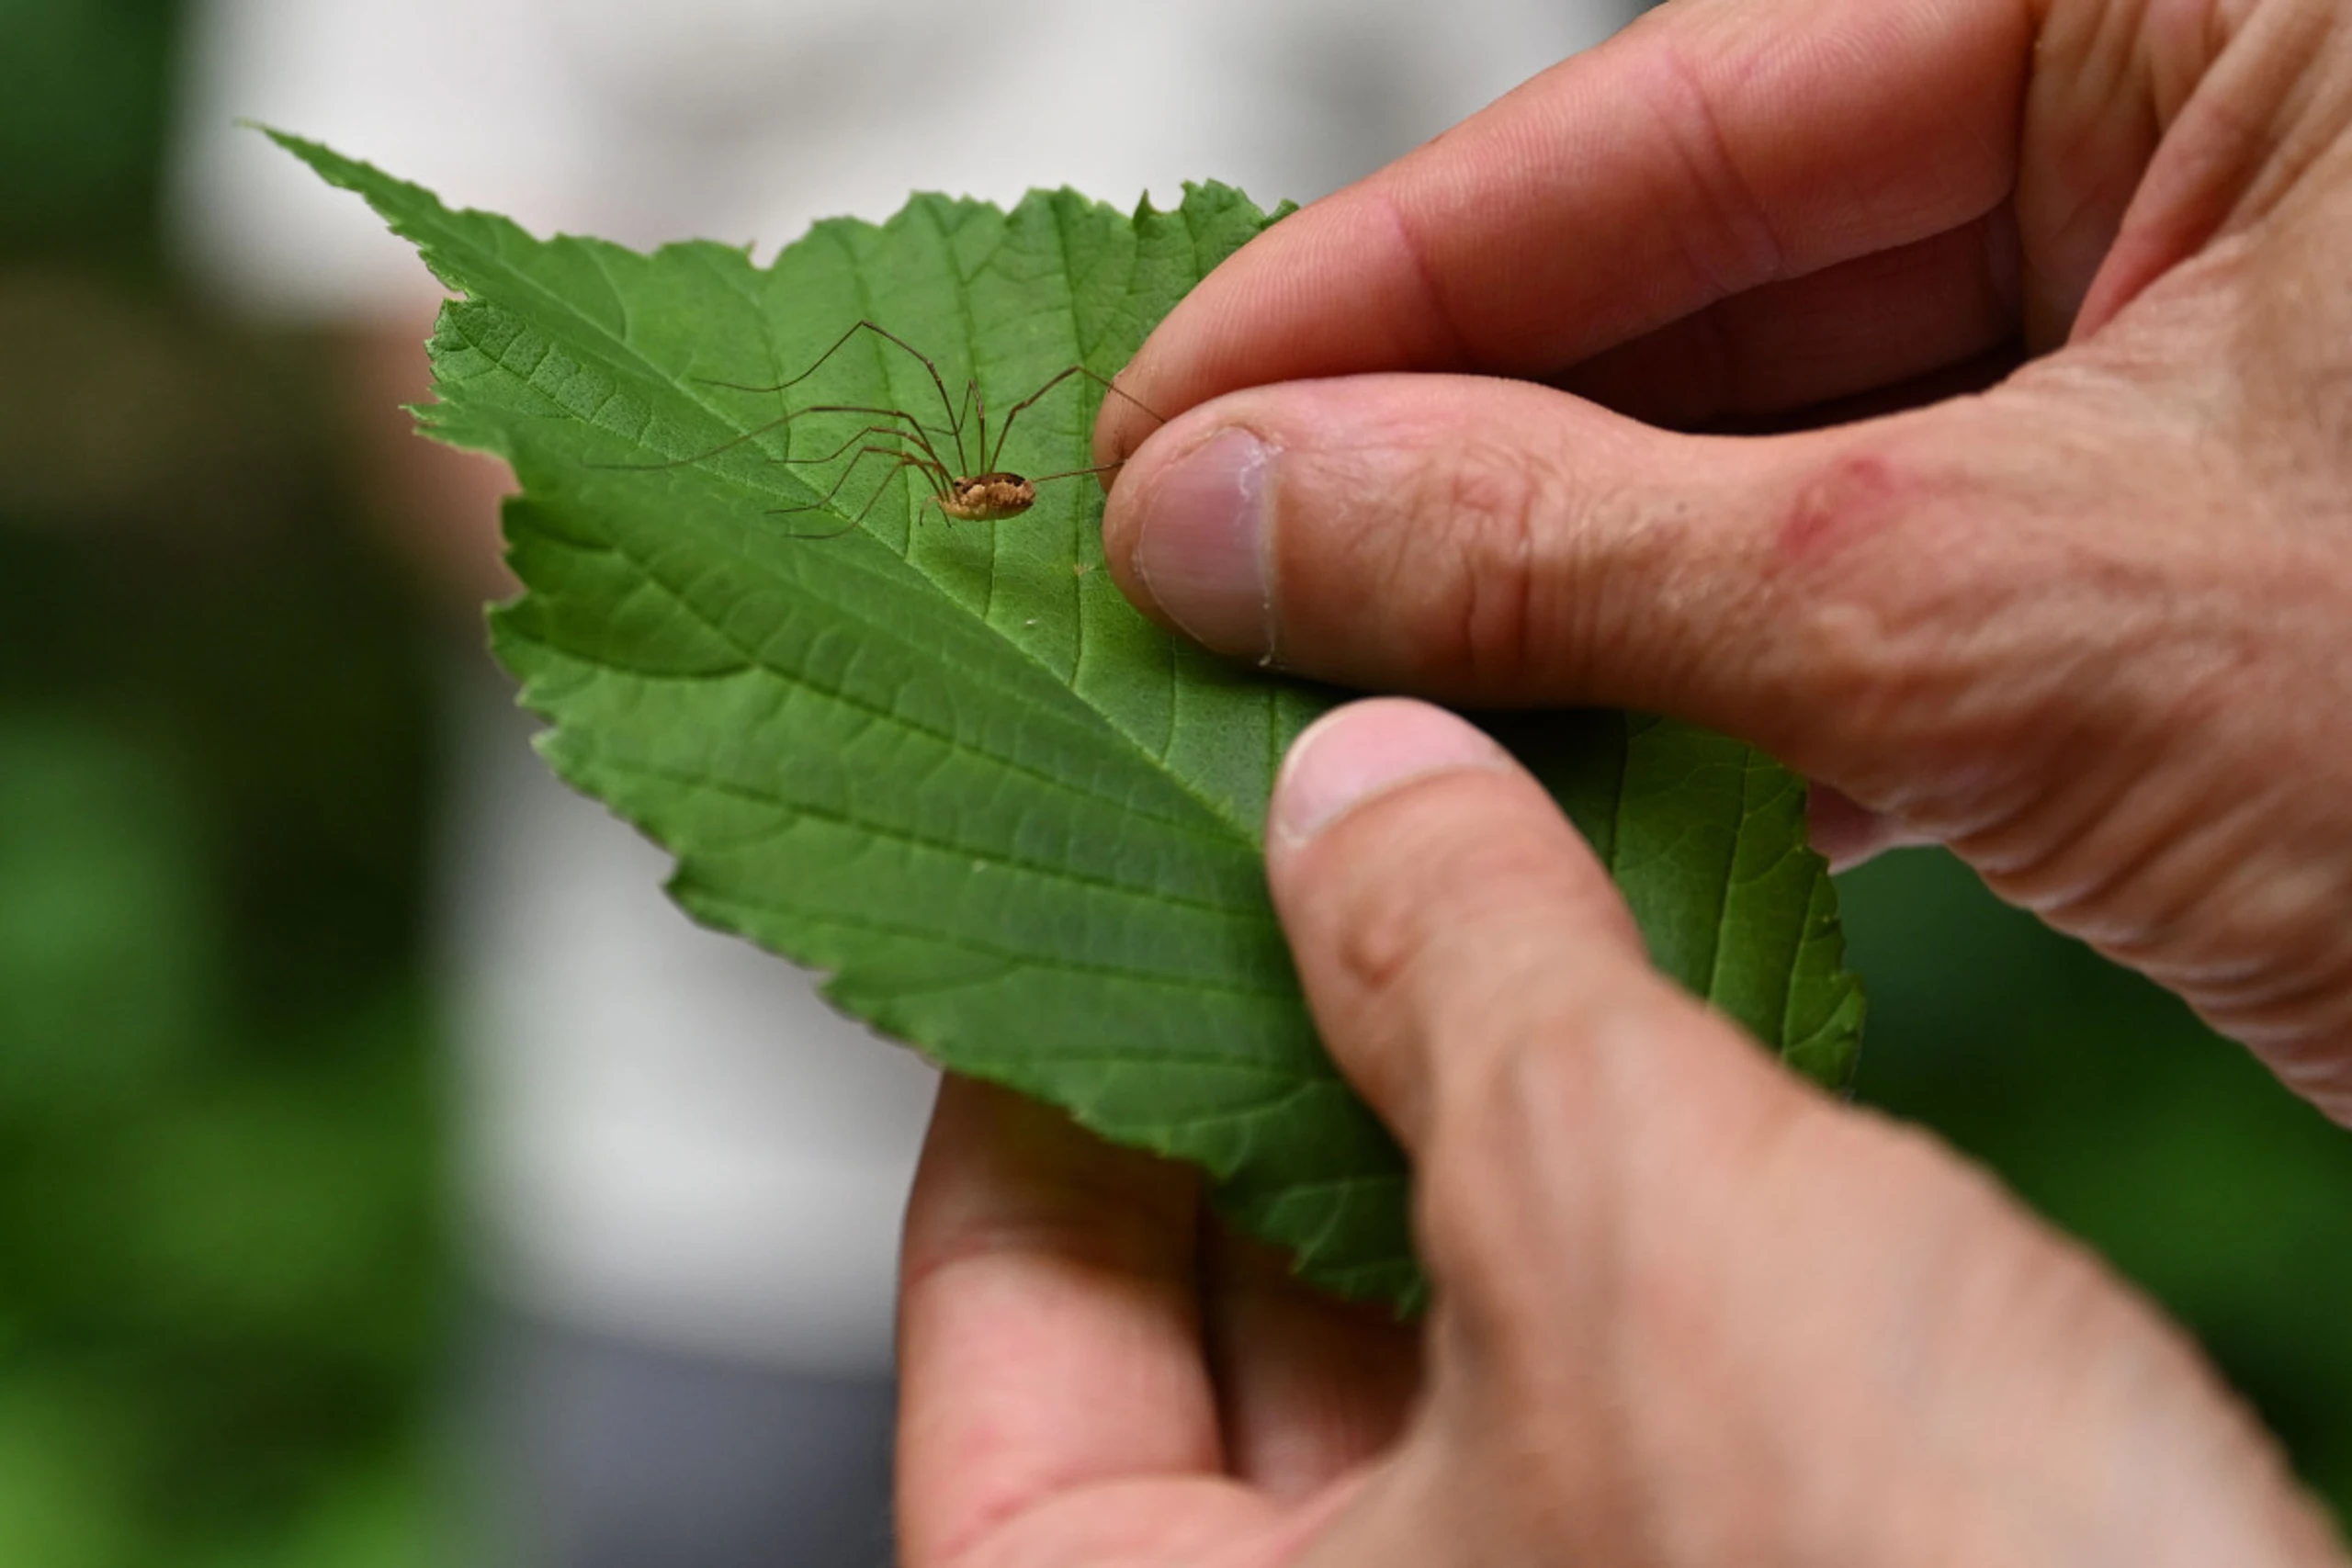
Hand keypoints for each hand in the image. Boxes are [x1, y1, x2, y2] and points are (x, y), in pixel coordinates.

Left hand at [897, 700, 2344, 1565]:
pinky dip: (1589, 1210)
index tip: (1089, 904)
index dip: (1037, 1081)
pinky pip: (1576, 1380)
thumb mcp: (1633, 1224)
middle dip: (1263, 1073)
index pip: (1006, 1329)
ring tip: (1467, 908)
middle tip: (1288, 864)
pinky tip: (1639, 1049)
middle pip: (1208, 1327)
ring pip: (1409, 1345)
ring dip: (1443, 1120)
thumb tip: (1354, 794)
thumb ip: (1459, 975)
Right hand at [1092, 0, 2351, 1121]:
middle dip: (1447, 455)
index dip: (1375, 290)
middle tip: (1207, 569)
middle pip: (1708, 279)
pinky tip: (1567, 764)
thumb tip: (1255, 511)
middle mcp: (2214, 120)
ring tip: (1335, 684)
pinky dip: (1724, 691)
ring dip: (1562, 596)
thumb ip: (1581, 545)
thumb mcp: (2009, 608)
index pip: (1676, 114)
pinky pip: (1884, 575)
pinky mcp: (2193, 537)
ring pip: (1781, 448)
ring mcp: (2206, 334)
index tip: (1167, 414)